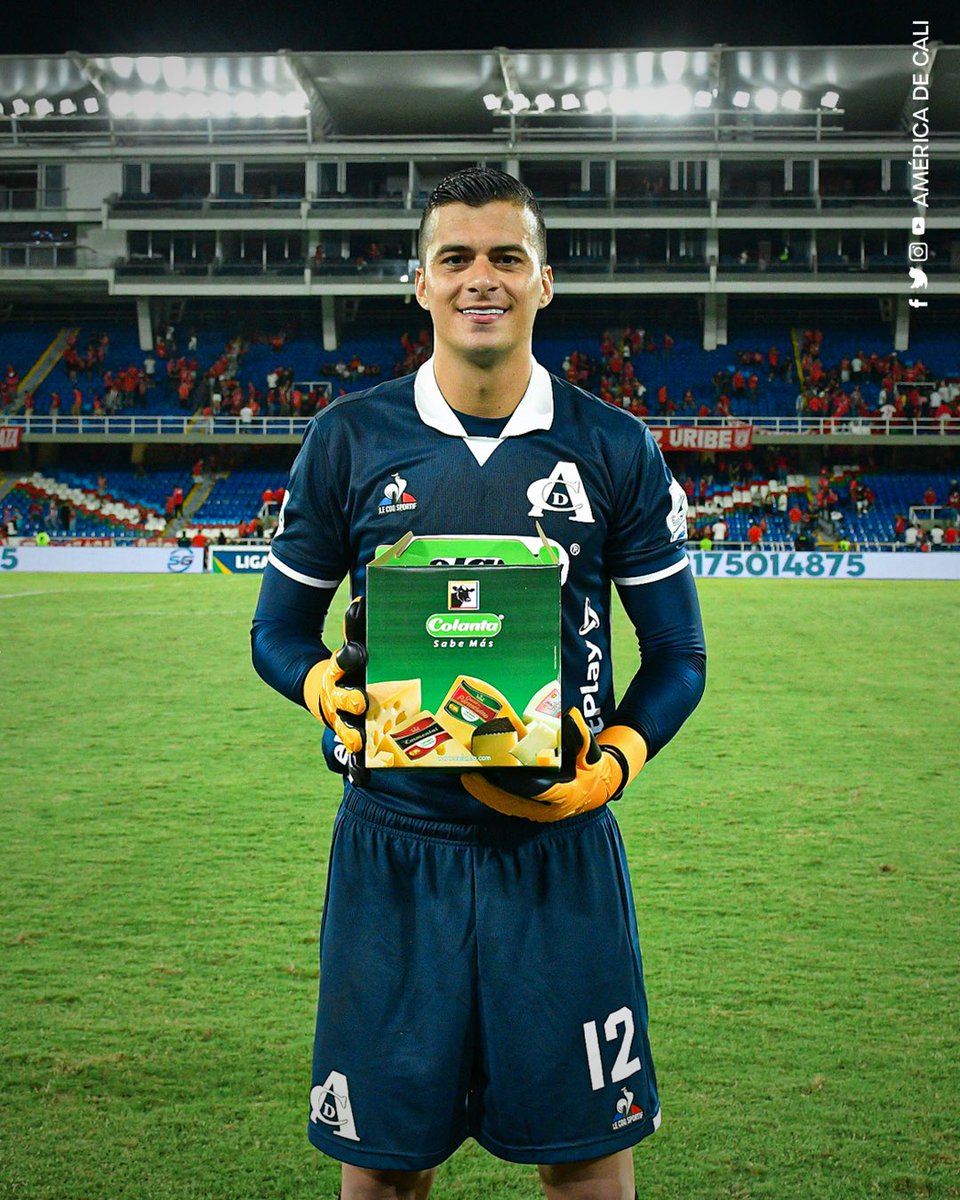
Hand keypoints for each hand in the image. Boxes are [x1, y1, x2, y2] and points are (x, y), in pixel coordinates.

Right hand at [303, 597, 366, 755]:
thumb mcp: (349, 643)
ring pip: (344, 727)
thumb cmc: (345, 662)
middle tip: (361, 701)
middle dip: (351, 700)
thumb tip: (364, 600)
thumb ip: (356, 626)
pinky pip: (350, 752)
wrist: (316, 685)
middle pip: (342, 698)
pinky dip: (355, 767)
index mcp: (338, 668)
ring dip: (351, 735)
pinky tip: (363, 777)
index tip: (357, 651)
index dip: (349, 656)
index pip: (343, 659)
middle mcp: (336, 695)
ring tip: (359, 743)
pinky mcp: (344, 734)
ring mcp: (339, 717)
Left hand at [461, 708, 644, 822]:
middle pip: (513, 802)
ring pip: (506, 806)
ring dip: (486, 792)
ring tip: (467, 776)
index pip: (536, 790)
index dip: (516, 782)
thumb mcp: (591, 753)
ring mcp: (538, 813)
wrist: (598, 788)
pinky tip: (477, 782)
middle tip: (470, 773)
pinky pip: (507, 805)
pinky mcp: (530, 810)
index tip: (498, 770)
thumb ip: (581, 736)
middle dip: (490, 789)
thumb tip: (572, 716)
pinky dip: (491, 794)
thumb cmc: (592, 768)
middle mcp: (549, 809)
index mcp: (566, 795)